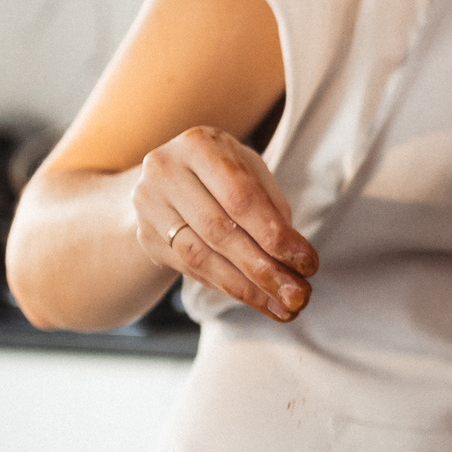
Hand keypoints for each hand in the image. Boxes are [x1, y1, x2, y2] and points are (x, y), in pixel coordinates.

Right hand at [129, 127, 318, 321]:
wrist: (169, 177)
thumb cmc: (224, 171)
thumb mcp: (252, 172)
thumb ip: (273, 207)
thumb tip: (293, 258)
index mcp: (199, 145)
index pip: (241, 198)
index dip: (275, 235)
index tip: (308, 264)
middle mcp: (164, 170)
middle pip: (219, 231)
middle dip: (263, 269)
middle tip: (297, 296)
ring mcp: (147, 204)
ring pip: (199, 256)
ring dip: (244, 288)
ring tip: (279, 306)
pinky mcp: (144, 235)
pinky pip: (188, 269)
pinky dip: (224, 286)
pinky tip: (253, 298)